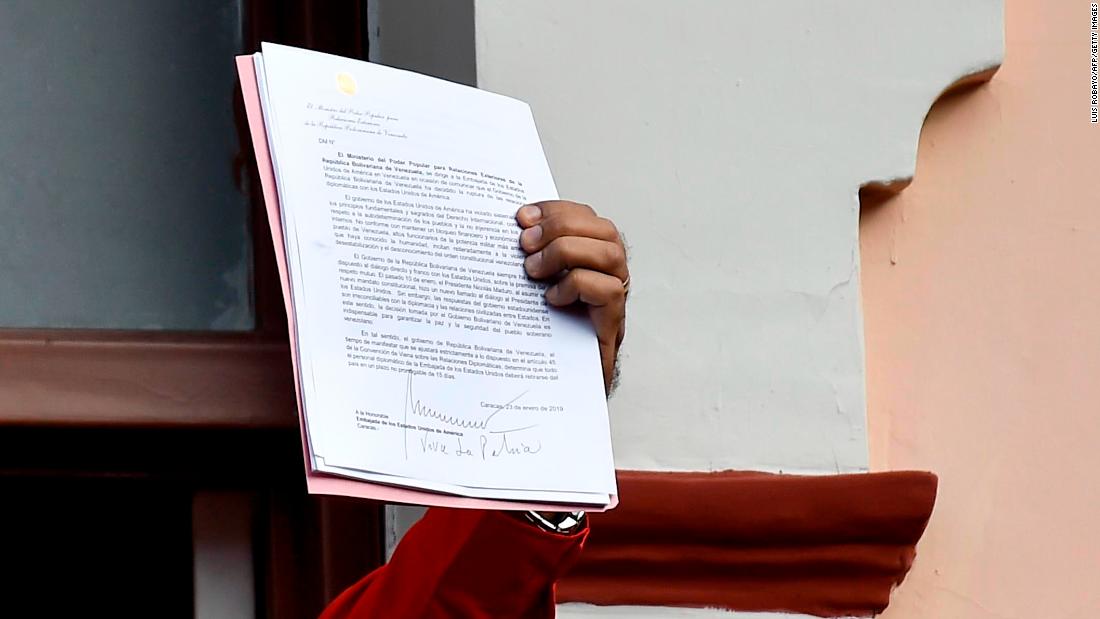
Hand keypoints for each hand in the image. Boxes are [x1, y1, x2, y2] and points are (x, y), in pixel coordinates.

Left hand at [516, 200, 627, 393]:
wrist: (553, 388)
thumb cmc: (537, 335)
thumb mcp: (526, 291)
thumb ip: (524, 261)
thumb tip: (497, 231)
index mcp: (589, 259)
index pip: (585, 217)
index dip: (555, 210)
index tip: (521, 218)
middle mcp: (608, 275)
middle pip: (604, 229)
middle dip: (561, 227)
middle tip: (524, 245)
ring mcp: (614, 300)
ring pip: (611, 253)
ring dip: (567, 252)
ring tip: (534, 270)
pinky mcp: (612, 324)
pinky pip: (609, 291)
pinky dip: (577, 286)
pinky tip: (550, 299)